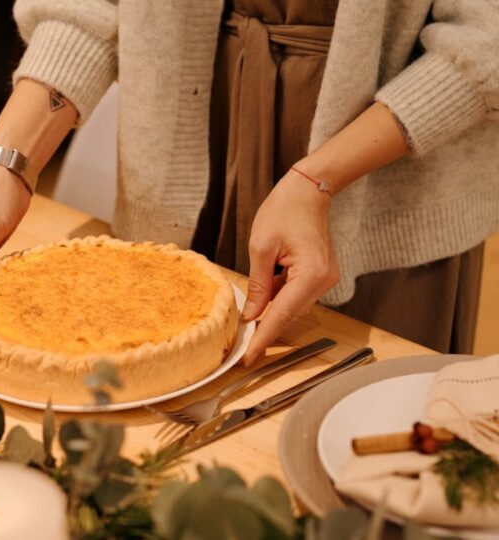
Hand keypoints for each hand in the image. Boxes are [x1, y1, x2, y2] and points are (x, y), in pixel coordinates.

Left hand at [241, 169, 338, 364]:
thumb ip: (258, 285)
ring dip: (270, 308)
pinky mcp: (320, 276)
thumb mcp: (261, 247)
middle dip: (263, 326)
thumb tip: (252, 316)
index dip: (263, 339)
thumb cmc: (285, 209)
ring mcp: (324, 280)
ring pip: (291, 306)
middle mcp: (323, 282)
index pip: (281, 315)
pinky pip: (295, 295)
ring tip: (251, 299)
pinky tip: (266, 285)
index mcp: (310, 274)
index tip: (248, 359)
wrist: (309, 189)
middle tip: (239, 340)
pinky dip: (278, 296)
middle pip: (288, 314)